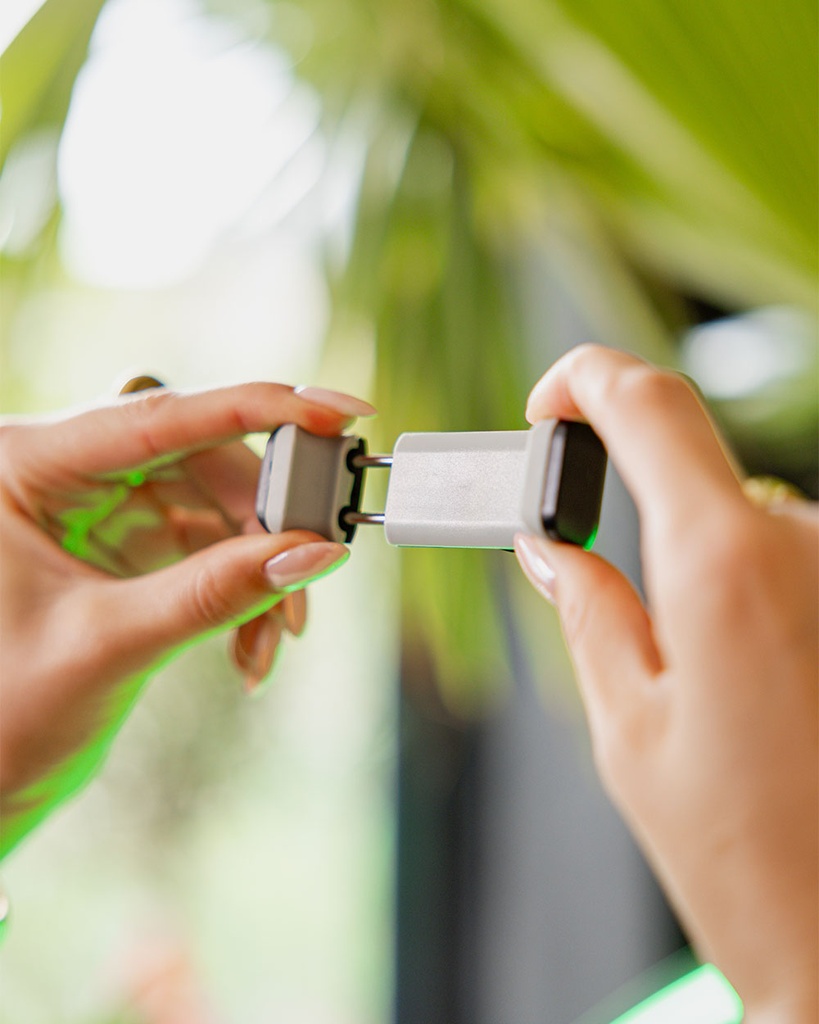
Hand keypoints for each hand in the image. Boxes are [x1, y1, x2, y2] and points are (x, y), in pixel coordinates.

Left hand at [0, 382, 373, 855]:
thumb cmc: (5, 715)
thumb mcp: (110, 644)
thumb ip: (215, 593)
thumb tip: (315, 553)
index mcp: (26, 464)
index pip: (159, 415)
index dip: (260, 408)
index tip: (339, 414)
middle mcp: (67, 469)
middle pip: (203, 458)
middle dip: (267, 521)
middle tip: (316, 561)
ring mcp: (103, 504)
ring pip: (218, 503)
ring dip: (263, 566)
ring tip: (277, 638)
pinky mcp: (131, 539)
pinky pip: (214, 542)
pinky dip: (246, 588)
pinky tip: (253, 647)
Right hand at [514, 345, 817, 1022]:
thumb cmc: (745, 854)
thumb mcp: (629, 728)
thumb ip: (584, 606)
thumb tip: (546, 544)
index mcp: (723, 565)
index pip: (650, 402)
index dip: (585, 379)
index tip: (549, 404)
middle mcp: (807, 545)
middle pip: (696, 466)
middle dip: (638, 507)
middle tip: (606, 587)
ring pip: (748, 521)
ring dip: (704, 565)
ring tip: (709, 681)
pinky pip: (795, 560)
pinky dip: (755, 591)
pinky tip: (762, 681)